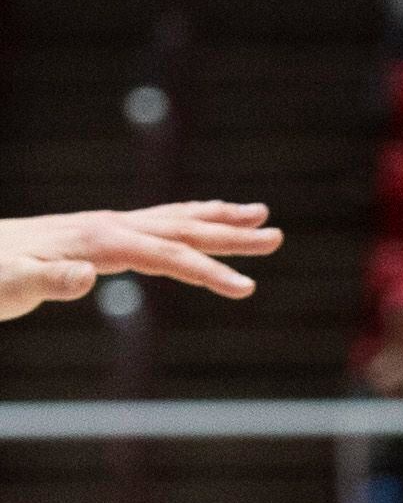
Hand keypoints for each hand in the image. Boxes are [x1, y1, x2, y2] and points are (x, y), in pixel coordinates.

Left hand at [0, 200, 282, 320]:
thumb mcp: (10, 287)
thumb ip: (46, 281)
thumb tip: (86, 276)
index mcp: (98, 241)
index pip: (166, 256)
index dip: (208, 272)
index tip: (247, 288)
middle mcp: (108, 226)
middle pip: (181, 229)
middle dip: (230, 234)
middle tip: (276, 236)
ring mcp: (104, 226)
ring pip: (173, 218)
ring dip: (217, 218)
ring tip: (259, 214)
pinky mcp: (100, 233)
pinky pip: (156, 223)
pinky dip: (187, 220)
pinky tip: (200, 223)